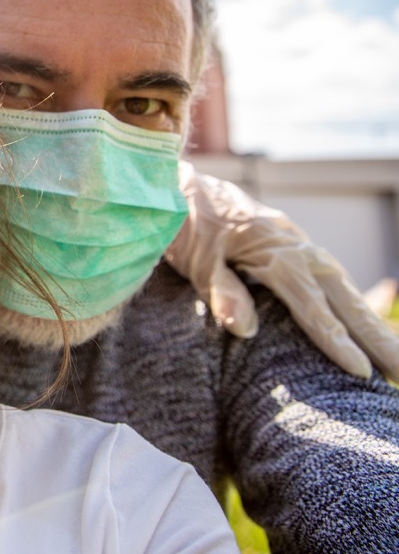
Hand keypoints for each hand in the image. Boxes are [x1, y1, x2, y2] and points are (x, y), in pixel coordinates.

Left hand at [166, 162, 398, 382]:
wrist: (179, 184)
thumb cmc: (184, 224)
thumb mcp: (193, 258)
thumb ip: (220, 291)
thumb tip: (246, 330)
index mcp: (274, 253)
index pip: (312, 306)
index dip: (336, 341)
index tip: (361, 371)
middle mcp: (296, 248)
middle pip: (344, 298)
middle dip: (376, 336)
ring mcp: (297, 244)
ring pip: (344, 287)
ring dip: (370, 323)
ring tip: (395, 360)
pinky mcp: (291, 244)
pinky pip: (330, 277)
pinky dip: (351, 303)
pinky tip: (361, 325)